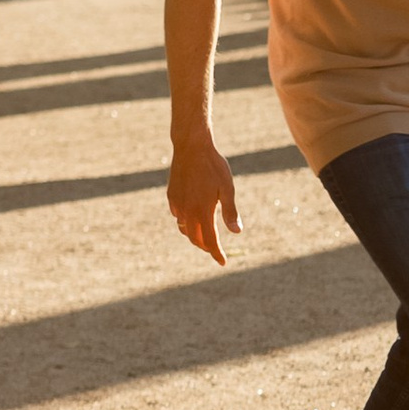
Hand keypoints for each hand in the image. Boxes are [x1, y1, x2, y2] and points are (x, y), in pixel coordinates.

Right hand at [167, 130, 242, 266]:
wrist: (191, 147)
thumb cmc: (214, 166)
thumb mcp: (227, 188)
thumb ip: (230, 212)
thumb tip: (236, 232)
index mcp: (202, 211)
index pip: (210, 241)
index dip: (216, 253)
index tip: (223, 262)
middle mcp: (186, 211)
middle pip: (195, 238)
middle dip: (206, 247)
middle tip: (216, 250)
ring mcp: (177, 204)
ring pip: (184, 229)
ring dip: (195, 235)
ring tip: (205, 236)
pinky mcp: (171, 196)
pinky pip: (178, 216)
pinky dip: (186, 222)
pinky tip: (193, 218)